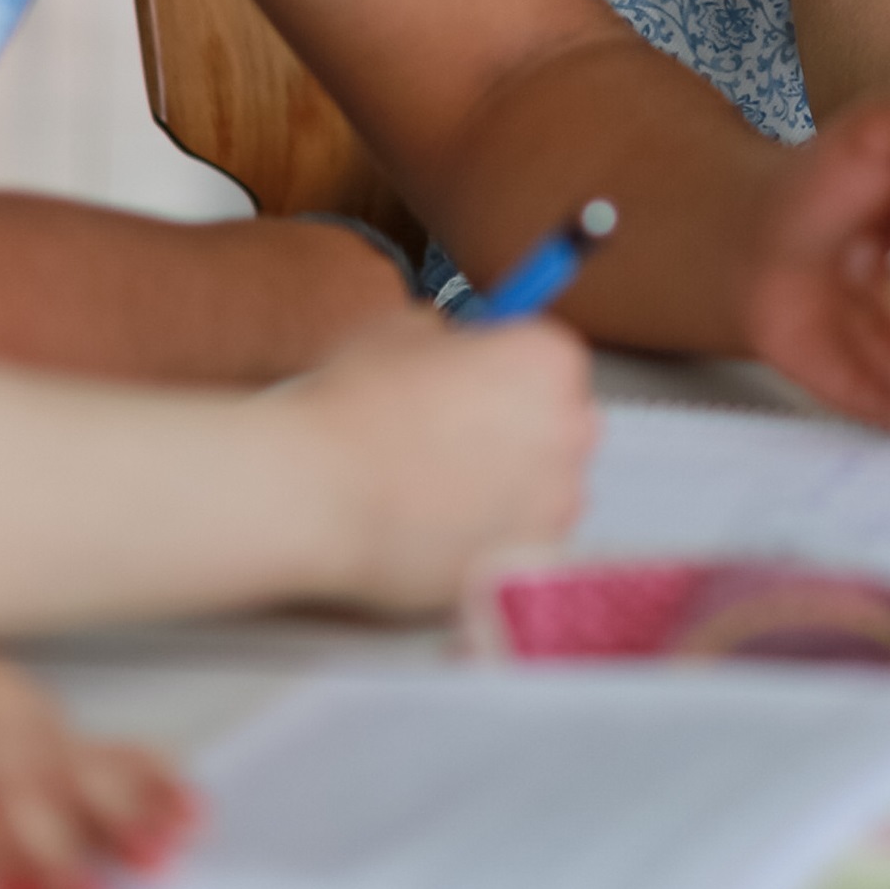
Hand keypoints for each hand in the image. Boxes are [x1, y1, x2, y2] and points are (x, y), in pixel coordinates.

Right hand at [295, 309, 596, 609]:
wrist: (319, 487)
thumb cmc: (355, 402)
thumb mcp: (399, 329)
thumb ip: (446, 335)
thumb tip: (450, 347)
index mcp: (548, 360)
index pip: (550, 362)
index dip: (506, 373)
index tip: (474, 386)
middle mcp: (570, 430)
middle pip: (558, 424)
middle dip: (518, 430)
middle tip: (452, 437)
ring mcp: (554, 503)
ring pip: (543, 489)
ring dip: (506, 486)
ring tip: (436, 487)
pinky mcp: (525, 559)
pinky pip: (519, 541)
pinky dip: (489, 536)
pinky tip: (437, 525)